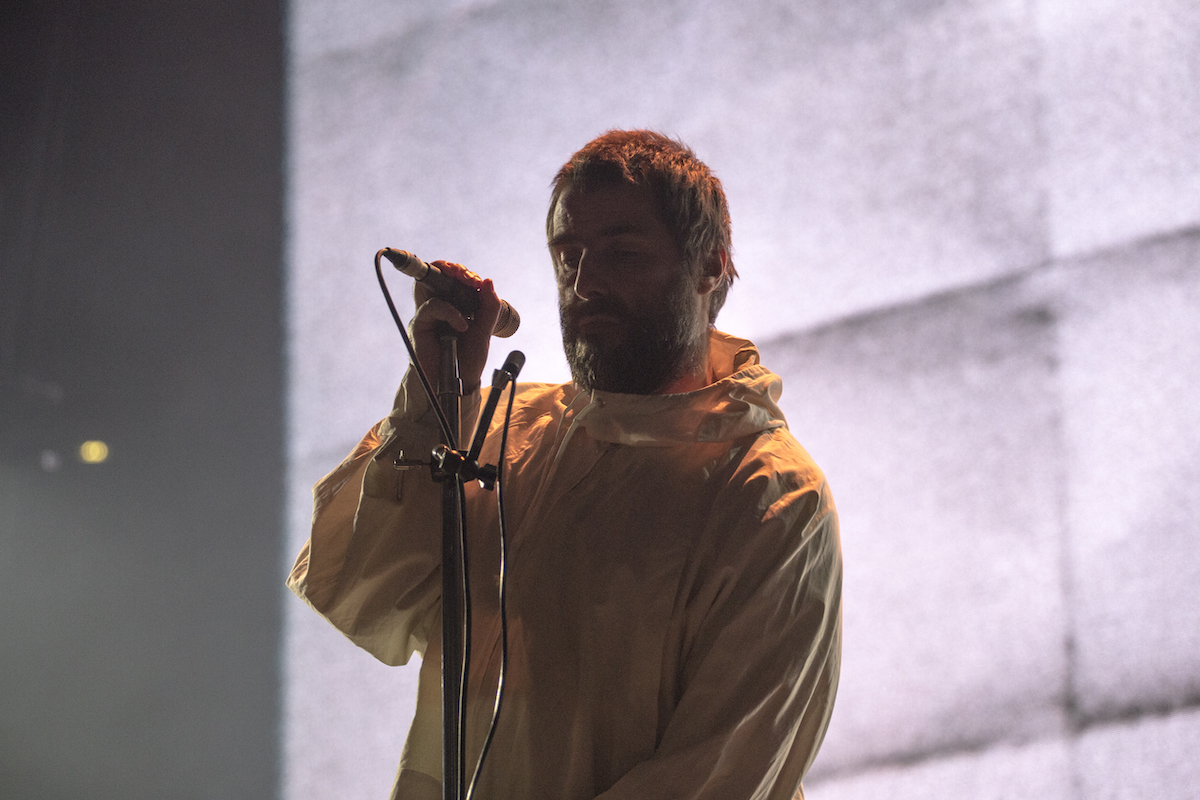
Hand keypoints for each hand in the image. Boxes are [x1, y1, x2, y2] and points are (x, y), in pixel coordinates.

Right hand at [407, 261, 501, 392]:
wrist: (457, 385)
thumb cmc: (468, 361)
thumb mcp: (484, 332)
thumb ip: (488, 308)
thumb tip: (488, 281)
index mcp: (456, 307)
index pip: (457, 281)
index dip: (467, 275)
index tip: (480, 282)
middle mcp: (439, 307)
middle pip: (441, 276)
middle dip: (456, 270)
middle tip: (471, 278)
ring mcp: (429, 315)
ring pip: (433, 285)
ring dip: (452, 281)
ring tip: (469, 286)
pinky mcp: (420, 324)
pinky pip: (433, 306)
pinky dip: (451, 313)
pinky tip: (463, 326)